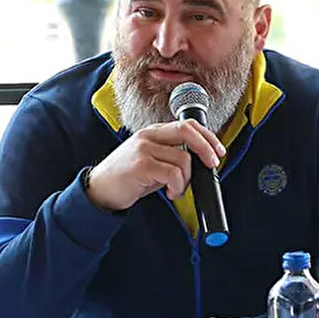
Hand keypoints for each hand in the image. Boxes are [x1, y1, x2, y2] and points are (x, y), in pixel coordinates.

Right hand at [86, 120, 224, 211]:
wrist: (100, 190)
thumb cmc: (128, 177)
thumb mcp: (151, 160)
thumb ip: (171, 155)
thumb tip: (200, 161)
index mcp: (153, 132)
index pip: (187, 124)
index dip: (207, 136)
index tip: (218, 151)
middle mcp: (148, 135)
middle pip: (188, 131)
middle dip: (207, 148)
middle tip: (213, 164)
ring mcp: (143, 149)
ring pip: (183, 159)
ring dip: (186, 180)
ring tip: (176, 189)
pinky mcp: (141, 165)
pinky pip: (173, 174)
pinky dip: (177, 187)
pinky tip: (169, 192)